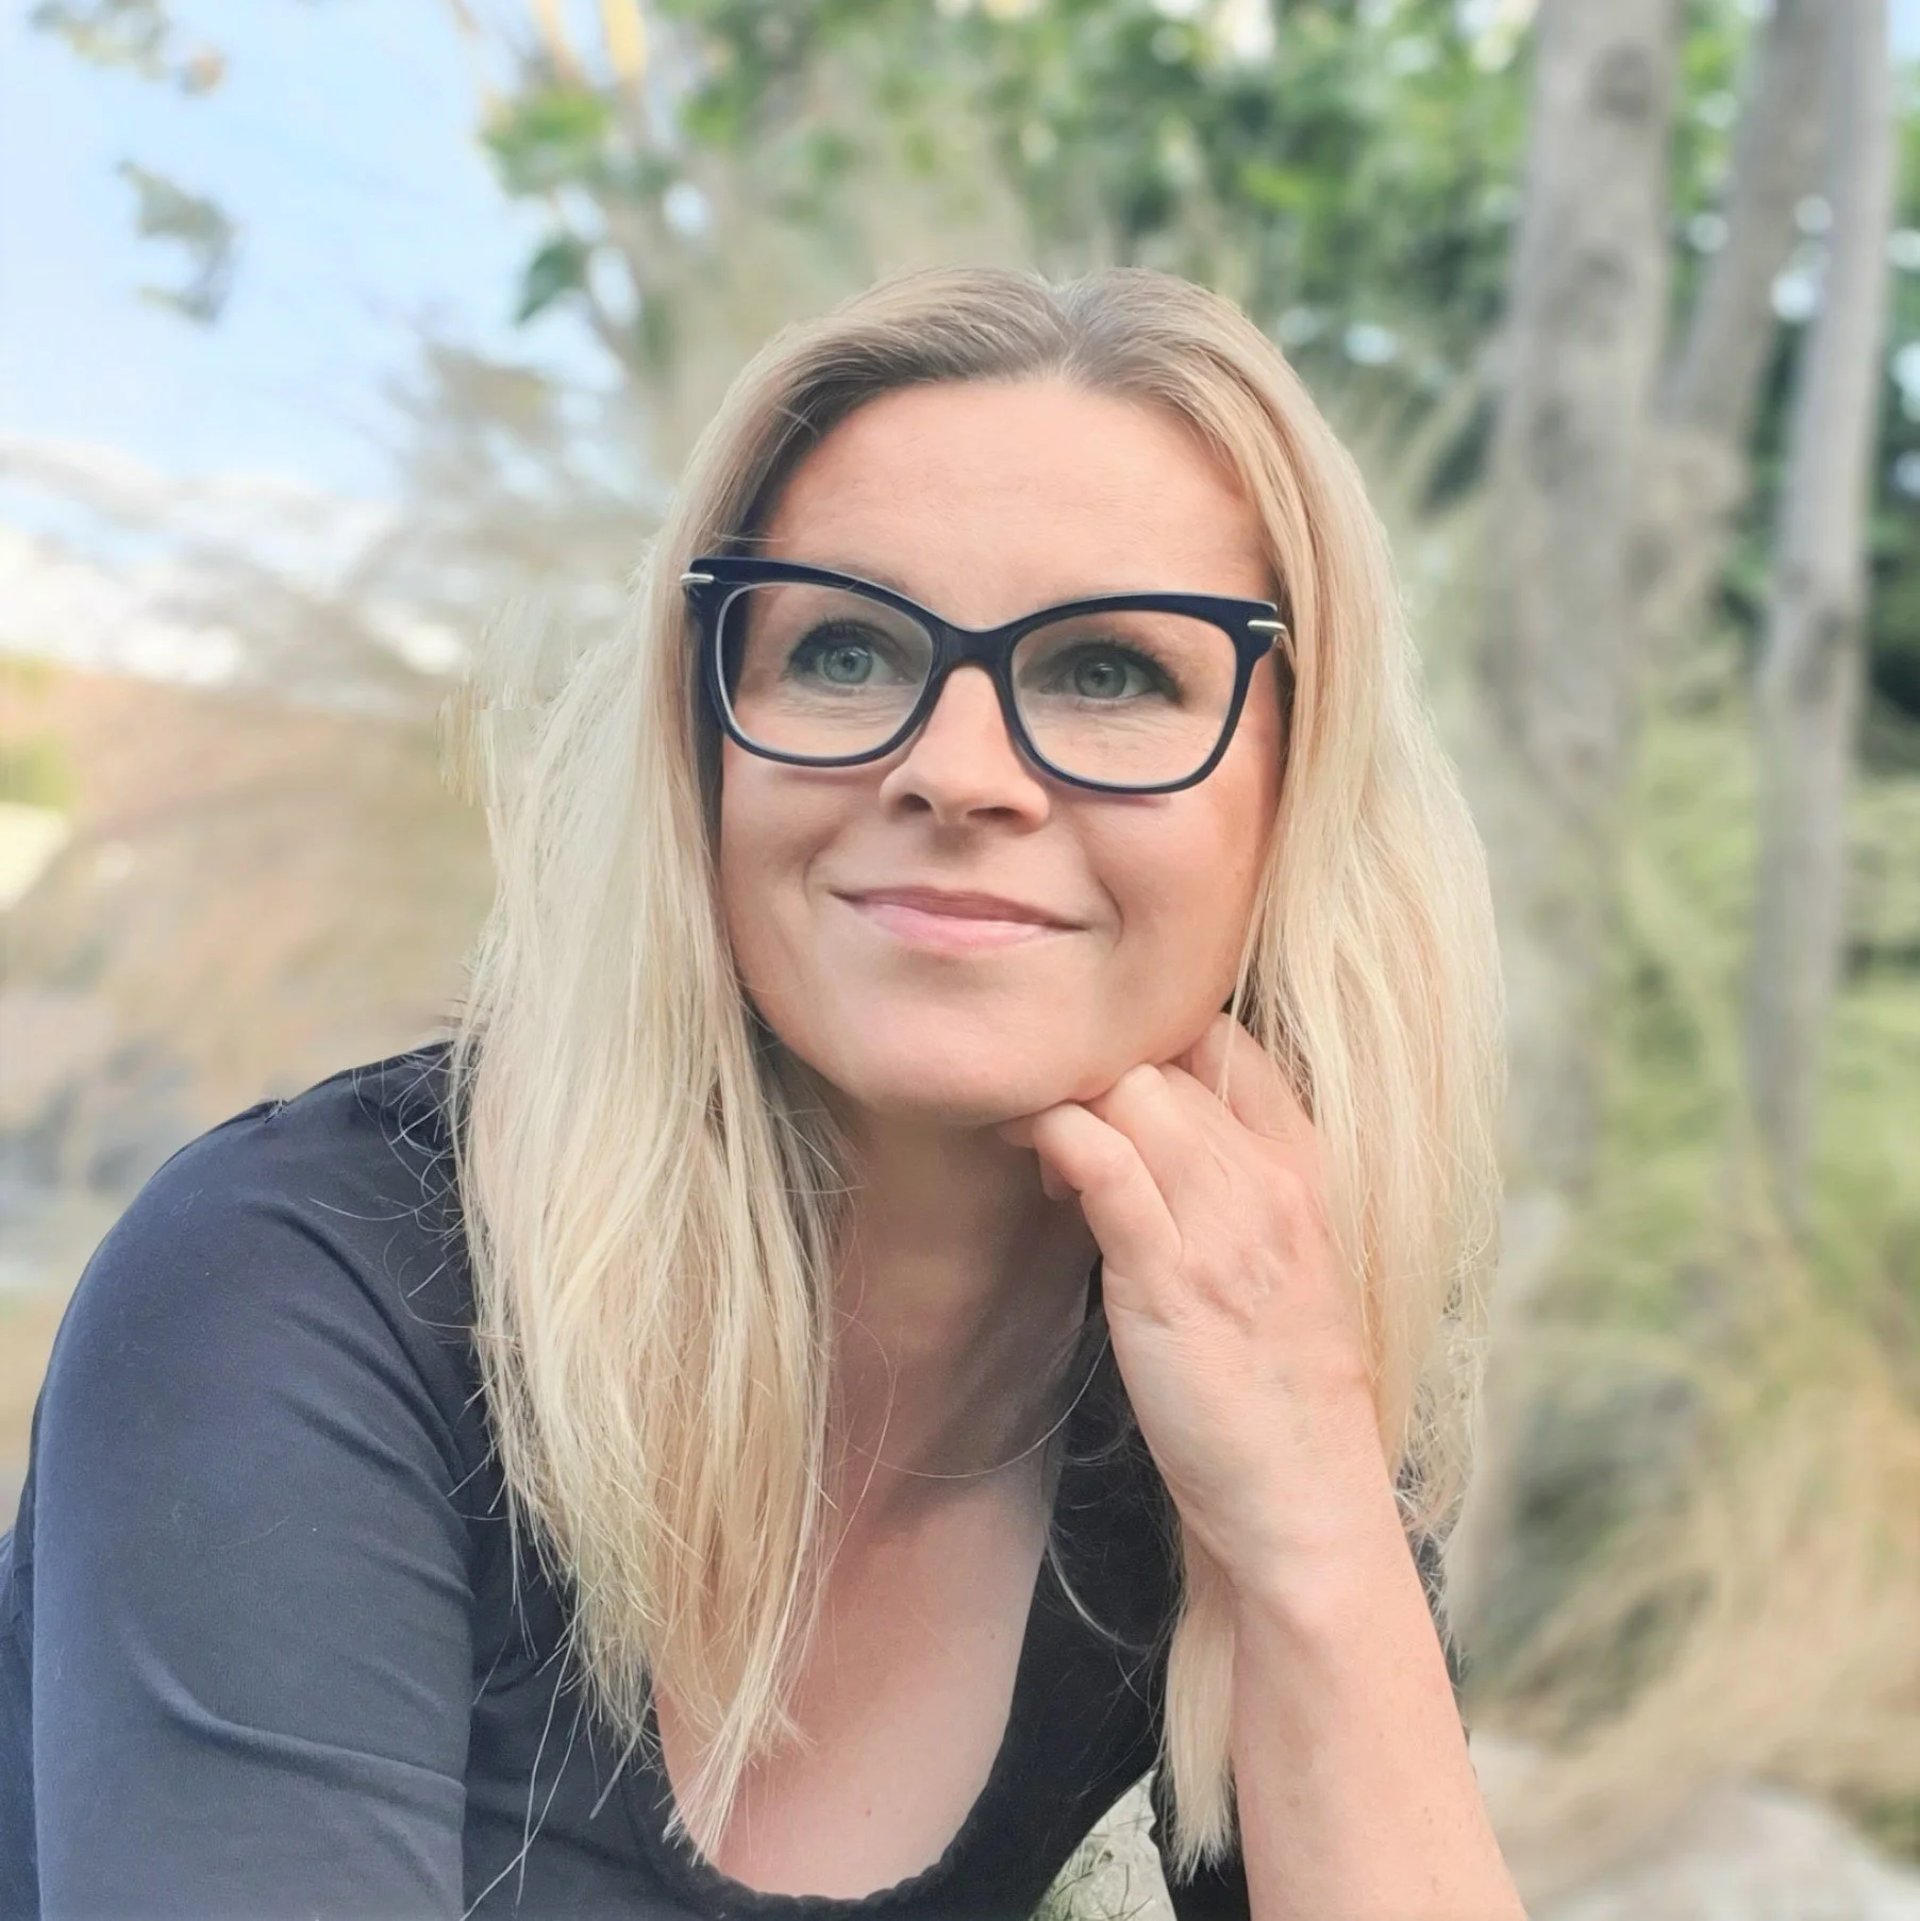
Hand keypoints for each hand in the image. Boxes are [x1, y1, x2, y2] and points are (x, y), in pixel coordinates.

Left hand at [998, 1014, 1393, 1598]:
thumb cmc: (1275, 1390)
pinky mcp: (1172, 1275)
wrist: (1304, 1503)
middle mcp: (1272, 1180)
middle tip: (1048, 1126)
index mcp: (1305, 1169)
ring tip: (1034, 1153)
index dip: (1151, 1040)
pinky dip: (1053, 1140)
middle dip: (1090, 1072)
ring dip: (1061, 1102)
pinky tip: (1035, 1173)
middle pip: (1163, 1055)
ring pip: (1129, 1090)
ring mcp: (1226, 1224)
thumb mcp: (1274, 1263)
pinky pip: (1101, 1159)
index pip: (1227, 1039)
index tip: (1103, 1090)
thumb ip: (1225, 1187)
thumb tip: (1139, 1132)